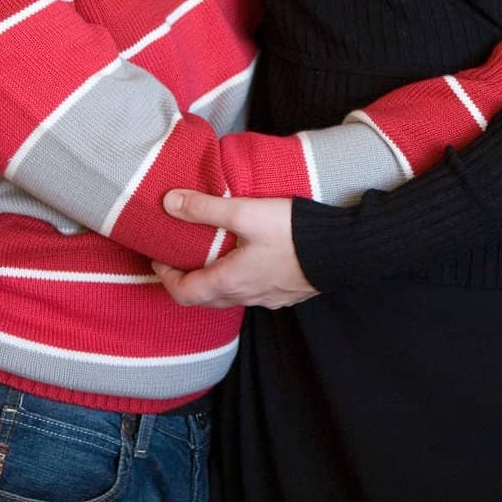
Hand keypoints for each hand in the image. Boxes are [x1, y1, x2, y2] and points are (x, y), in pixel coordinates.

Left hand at [150, 192, 318, 309]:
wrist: (343, 251)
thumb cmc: (293, 232)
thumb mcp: (246, 213)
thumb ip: (205, 208)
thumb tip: (168, 202)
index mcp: (230, 282)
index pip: (184, 292)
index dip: (166, 277)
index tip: (159, 258)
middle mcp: (246, 297)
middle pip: (205, 299)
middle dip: (186, 280)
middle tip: (178, 257)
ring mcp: (268, 299)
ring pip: (230, 297)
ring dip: (213, 281)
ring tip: (210, 254)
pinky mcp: (286, 294)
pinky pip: (252, 293)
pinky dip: (238, 281)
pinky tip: (246, 260)